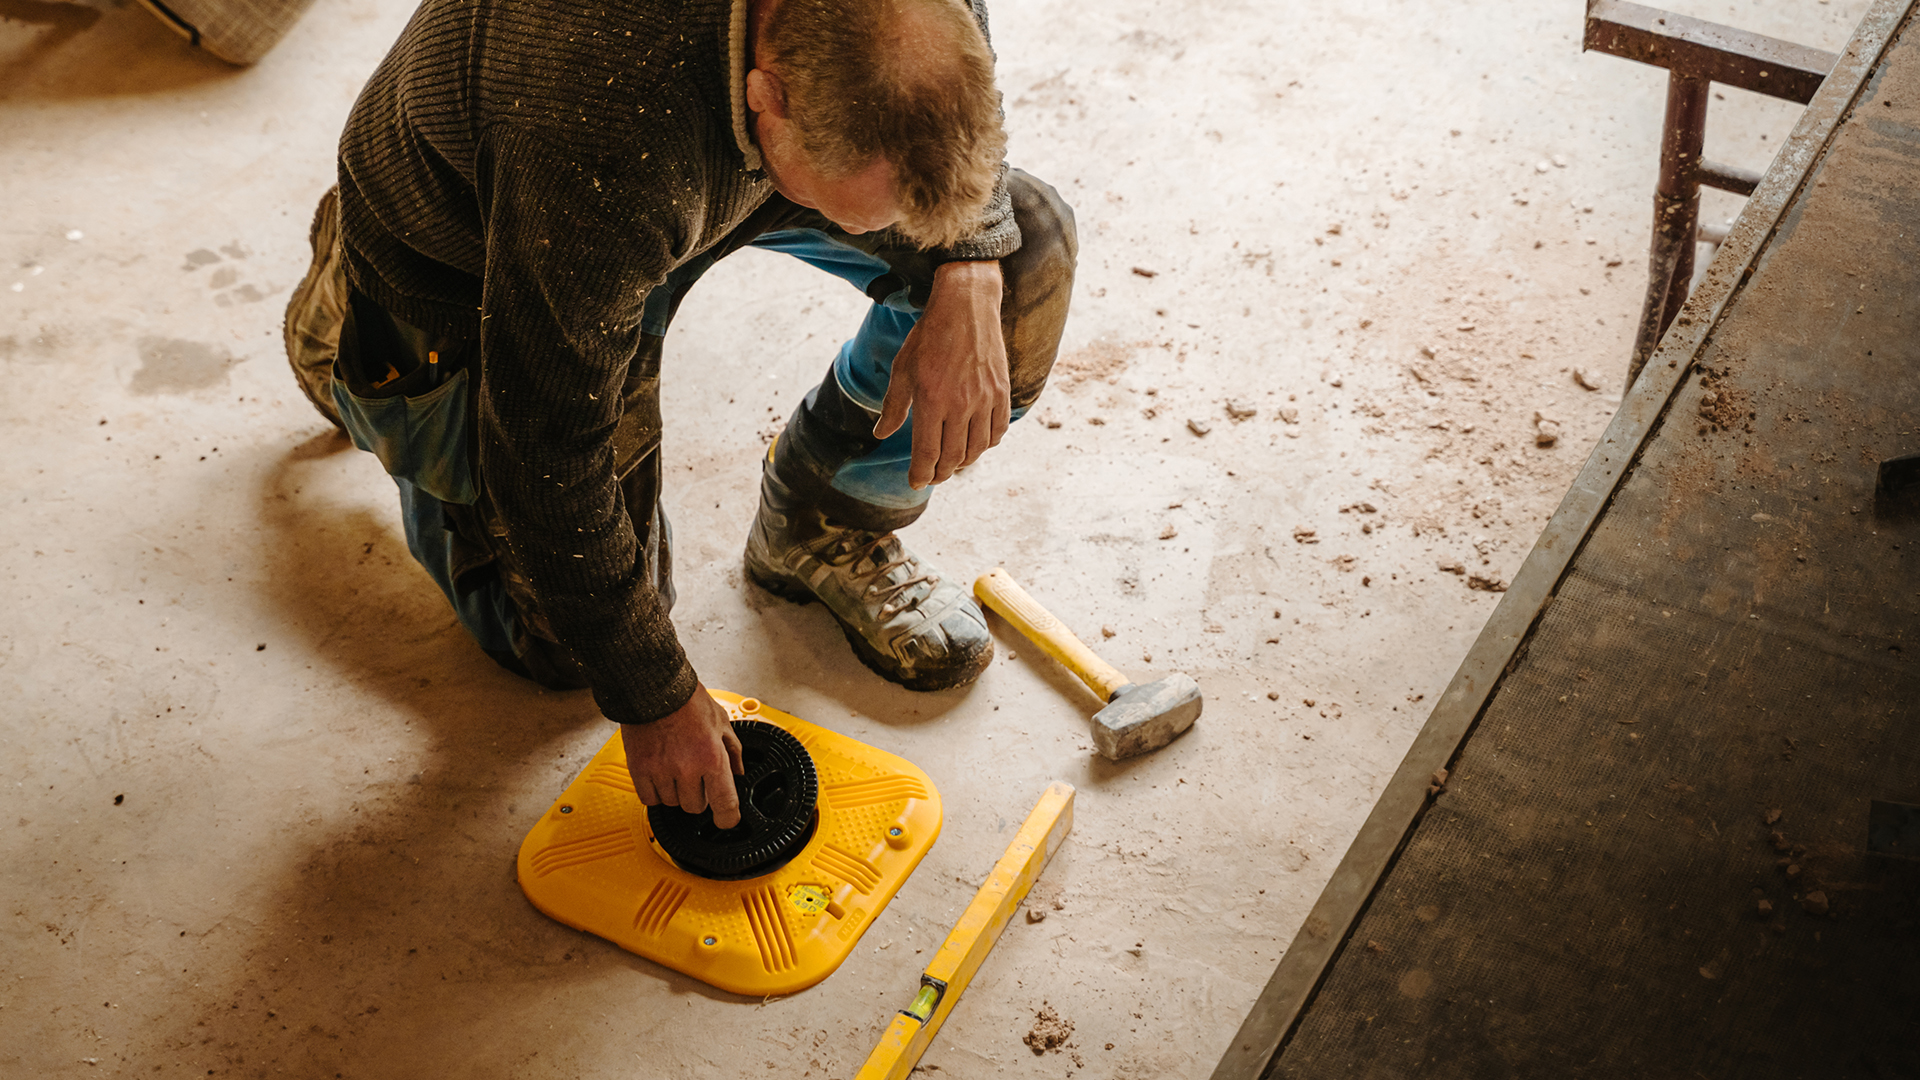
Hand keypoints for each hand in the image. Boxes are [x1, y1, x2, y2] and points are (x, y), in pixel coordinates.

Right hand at [621, 684, 745, 827]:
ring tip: (675, 768)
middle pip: (696, 807)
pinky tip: (659, 775)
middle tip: (695, 776)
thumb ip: (733, 750)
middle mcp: (687, 768)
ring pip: (672, 803)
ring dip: (676, 792)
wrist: (654, 687)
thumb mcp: (721, 721)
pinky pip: (649, 799)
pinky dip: (655, 792)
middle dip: (698, 795)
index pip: (724, 804)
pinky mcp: (640, 770)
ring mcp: (661, 771)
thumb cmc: (688, 700)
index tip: (727, 819)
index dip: (728, 818)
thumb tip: (738, 772)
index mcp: (712, 757)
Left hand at [873, 260, 1008, 489]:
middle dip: (941, 474)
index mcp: (931, 400)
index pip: (927, 454)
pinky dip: (986, 444)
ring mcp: (985, 399)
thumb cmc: (929, 337)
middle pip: (953, 457)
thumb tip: (881, 434)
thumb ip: (893, 406)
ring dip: (963, 462)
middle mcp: (960, 404)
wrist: (966, 306)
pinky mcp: (1001, 392)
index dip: (921, 474)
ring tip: (952, 462)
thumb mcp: (902, 369)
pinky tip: (975, 442)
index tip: (915, 482)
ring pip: (977, 449)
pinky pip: (997, 431)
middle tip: (933, 476)